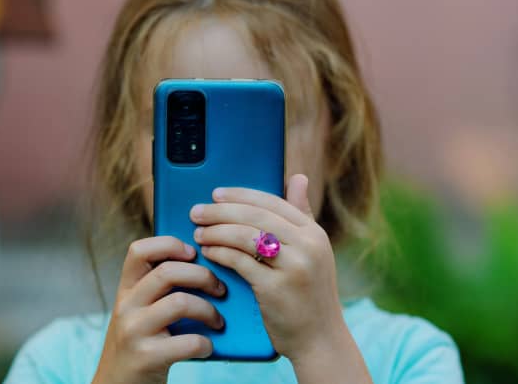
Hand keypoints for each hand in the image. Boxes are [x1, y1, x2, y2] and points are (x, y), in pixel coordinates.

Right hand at [92, 236, 226, 383]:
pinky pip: (188, 342)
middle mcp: (126, 306)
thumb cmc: (140, 343)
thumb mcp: (140, 311)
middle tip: (220, 289)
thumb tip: (207, 263)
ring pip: (180, 303)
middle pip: (168, 272)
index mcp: (126, 289)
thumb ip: (159, 289)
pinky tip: (208, 347)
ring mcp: (134, 331)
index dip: (169, 244)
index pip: (139, 250)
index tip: (194, 253)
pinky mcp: (146, 357)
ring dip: (209, 310)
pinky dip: (205, 344)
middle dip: (203, 276)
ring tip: (218, 321)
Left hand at [189, 174, 346, 361]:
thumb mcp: (313, 253)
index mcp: (315, 233)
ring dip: (216, 231)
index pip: (273, 202)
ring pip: (245, 236)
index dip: (241, 195)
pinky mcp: (276, 288)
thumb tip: (298, 177)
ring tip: (198, 231)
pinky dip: (220, 253)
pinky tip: (208, 251)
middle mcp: (308, 245)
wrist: (320, 340)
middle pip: (256, 215)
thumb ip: (301, 216)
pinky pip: (240, 262)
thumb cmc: (310, 295)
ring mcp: (294, 267)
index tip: (217, 194)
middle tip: (197, 211)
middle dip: (221, 211)